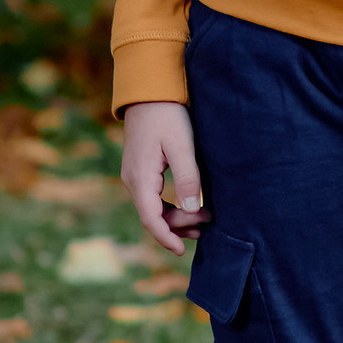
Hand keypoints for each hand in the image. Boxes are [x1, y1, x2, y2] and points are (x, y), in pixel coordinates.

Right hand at [121, 101, 209, 253]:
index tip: (181, 252)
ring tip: (204, 219)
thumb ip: (188, 177)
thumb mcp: (182, 145)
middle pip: (153, 216)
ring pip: (154, 207)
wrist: (150, 90)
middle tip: (208, 221)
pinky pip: (154, 197)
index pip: (151, 219)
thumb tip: (192, 209)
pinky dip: (171, 205)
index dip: (166, 238)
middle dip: (179, 225)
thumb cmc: (167, 115)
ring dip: (176, 216)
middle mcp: (133, 180)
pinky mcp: (142, 168)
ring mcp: (135, 174)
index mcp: (140, 178)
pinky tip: (189, 205)